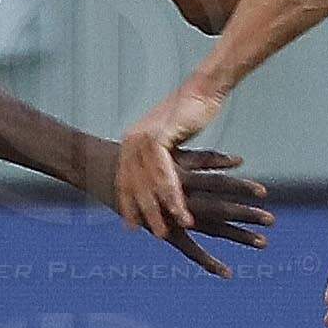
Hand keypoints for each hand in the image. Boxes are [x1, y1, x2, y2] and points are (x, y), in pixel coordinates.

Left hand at [113, 80, 225, 239]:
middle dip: (143, 213)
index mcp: (130, 143)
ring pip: (147, 184)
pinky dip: (172, 195)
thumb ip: (160, 161)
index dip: (128, 205)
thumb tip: (156, 181)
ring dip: (158, 210)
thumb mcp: (169, 143)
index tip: (131, 227)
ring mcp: (143, 140)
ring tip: (168, 231)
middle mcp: (131, 142)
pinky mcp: (159, 138)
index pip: (125, 181)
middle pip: (133, 186)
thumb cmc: (188, 117)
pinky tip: (179, 211)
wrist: (202, 92)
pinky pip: (163, 174)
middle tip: (154, 235)